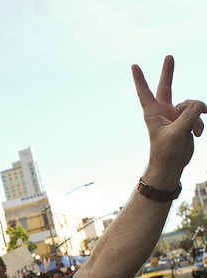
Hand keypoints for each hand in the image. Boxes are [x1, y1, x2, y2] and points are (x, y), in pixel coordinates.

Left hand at [132, 55, 206, 186]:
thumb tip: (200, 104)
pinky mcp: (186, 121)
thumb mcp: (177, 133)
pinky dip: (199, 124)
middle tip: (169, 56)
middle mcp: (163, 111)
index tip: (134, 66)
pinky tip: (197, 135)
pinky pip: (198, 115)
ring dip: (196, 116)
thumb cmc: (166, 151)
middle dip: (168, 72)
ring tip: (193, 131)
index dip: (140, 79)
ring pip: (191, 104)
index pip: (145, 92)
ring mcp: (175, 115)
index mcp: (153, 113)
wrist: (172, 164)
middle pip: (166, 87)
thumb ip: (188, 116)